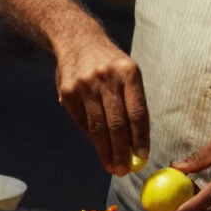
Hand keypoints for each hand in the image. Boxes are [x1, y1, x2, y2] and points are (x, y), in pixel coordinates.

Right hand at [55, 27, 149, 175]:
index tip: (142, 156)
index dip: (140, 137)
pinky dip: (92, 138)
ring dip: (106, 150)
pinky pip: (82, 122)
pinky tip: (99, 148)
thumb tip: (136, 143)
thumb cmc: (110, 63)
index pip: (137, 112)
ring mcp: (85, 85)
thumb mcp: (127, 73)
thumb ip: (133, 104)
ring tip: (112, 166)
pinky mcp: (68, 92)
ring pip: (98, 126)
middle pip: (117, 123)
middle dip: (121, 150)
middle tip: (124, 170)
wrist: (77, 39)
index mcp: (129, 73)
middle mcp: (107, 78)